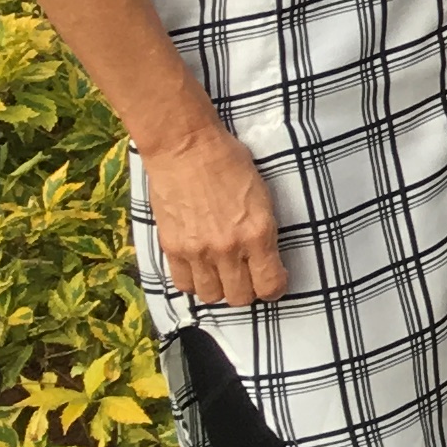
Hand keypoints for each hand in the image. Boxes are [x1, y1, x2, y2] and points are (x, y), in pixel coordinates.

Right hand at [142, 118, 284, 305]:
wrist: (185, 148)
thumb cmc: (229, 162)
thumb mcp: (262, 196)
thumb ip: (263, 230)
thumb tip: (266, 256)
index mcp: (258, 232)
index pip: (270, 285)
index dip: (275, 288)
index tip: (274, 281)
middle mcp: (228, 248)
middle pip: (240, 297)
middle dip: (248, 291)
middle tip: (248, 276)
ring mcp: (197, 251)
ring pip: (211, 296)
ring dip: (220, 288)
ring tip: (222, 272)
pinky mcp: (171, 248)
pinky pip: (183, 284)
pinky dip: (193, 281)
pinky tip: (200, 268)